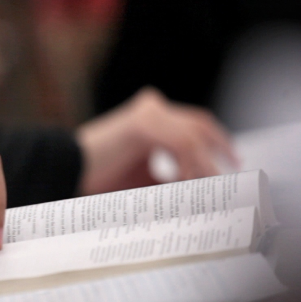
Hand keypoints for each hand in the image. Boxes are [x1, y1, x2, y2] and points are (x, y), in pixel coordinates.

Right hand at [77, 87, 238, 194]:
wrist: (66, 170)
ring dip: (204, 165)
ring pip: (193, 137)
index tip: (228, 166)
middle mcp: (152, 109)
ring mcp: (148, 114)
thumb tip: (202, 192)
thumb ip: (170, 177)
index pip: (193, 125)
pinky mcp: (142, 124)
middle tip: (233, 175)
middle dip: (220, 151)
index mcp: (151, 117)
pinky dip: (190, 165)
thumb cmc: (99, 177)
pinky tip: (188, 182)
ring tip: (208, 189)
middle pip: (200, 125)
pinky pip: (181, 143)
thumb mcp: (143, 177)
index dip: (214, 145)